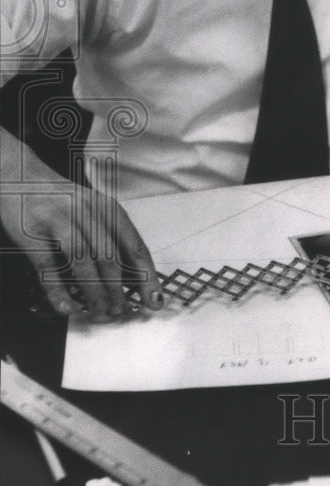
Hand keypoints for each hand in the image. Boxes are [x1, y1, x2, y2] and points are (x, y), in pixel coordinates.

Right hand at [1, 127, 163, 320]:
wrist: (18, 174)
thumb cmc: (61, 198)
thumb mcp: (92, 208)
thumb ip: (111, 236)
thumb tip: (134, 277)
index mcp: (107, 208)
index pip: (134, 246)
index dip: (147, 277)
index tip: (155, 300)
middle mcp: (86, 212)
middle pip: (110, 257)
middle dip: (119, 290)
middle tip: (121, 311)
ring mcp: (59, 222)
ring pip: (83, 262)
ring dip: (95, 291)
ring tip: (101, 310)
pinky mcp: (32, 234)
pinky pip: (48, 268)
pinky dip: (58, 291)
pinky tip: (68, 307)